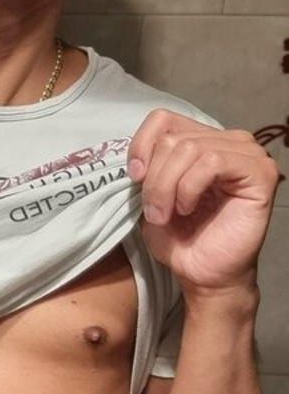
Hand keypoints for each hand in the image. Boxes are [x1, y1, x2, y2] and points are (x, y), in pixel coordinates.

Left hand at [127, 110, 280, 294]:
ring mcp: (247, 154)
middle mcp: (227, 141)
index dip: (141, 145)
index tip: (133, 178)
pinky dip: (190, 187)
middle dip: (154, 178)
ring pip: (190, 149)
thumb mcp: (151, 196)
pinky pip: (213, 162)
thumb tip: (136, 155)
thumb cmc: (182, 238)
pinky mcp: (260, 173)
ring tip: (167, 214)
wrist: (204, 274)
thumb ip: (146, 167)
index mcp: (202, 141)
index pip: (163, 119)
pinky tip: (188, 208)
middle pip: (173, 138)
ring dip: (168, 186)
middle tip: (155, 211)